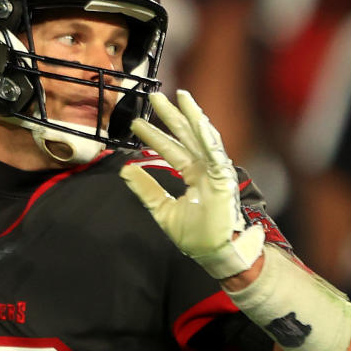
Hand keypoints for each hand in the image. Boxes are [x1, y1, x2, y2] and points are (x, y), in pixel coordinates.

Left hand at [119, 89, 263, 278]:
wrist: (214, 254)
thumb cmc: (195, 235)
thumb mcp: (161, 209)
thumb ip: (146, 189)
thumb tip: (125, 170)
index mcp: (194, 175)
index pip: (172, 150)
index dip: (155, 135)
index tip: (136, 123)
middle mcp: (206, 169)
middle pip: (186, 136)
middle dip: (171, 115)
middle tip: (155, 96)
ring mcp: (217, 172)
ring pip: (203, 137)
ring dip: (192, 116)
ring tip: (180, 97)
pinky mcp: (224, 179)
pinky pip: (216, 154)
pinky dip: (207, 137)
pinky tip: (198, 120)